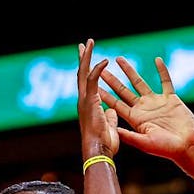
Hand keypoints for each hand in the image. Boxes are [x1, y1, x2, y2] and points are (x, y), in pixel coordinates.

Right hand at [77, 39, 118, 157]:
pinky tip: (104, 60)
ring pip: (84, 73)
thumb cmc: (104, 144)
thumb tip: (112, 110)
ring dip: (87, 57)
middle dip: (83, 58)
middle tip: (84, 43)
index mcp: (88, 105)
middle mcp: (84, 100)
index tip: (89, 58)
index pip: (87, 82)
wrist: (99, 151)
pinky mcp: (89, 101)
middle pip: (82, 74)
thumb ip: (110, 117)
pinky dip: (97, 70)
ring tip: (89, 42)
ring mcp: (85, 100)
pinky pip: (92, 81)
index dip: (88, 69)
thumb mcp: (109, 127)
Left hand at [98, 56, 193, 161]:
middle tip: (101, 69)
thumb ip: (130, 136)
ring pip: (140, 83)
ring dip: (130, 71)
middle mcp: (144, 109)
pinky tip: (157, 60)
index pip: (116, 104)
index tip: (93, 86)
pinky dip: (162, 71)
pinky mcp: (171, 99)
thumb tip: (114, 130)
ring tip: (119, 59)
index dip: (105, 95)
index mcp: (135, 119)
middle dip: (112, 80)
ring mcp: (157, 103)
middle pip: (124, 91)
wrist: (188, 146)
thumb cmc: (167, 148)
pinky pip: (166, 82)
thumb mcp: (146, 142)